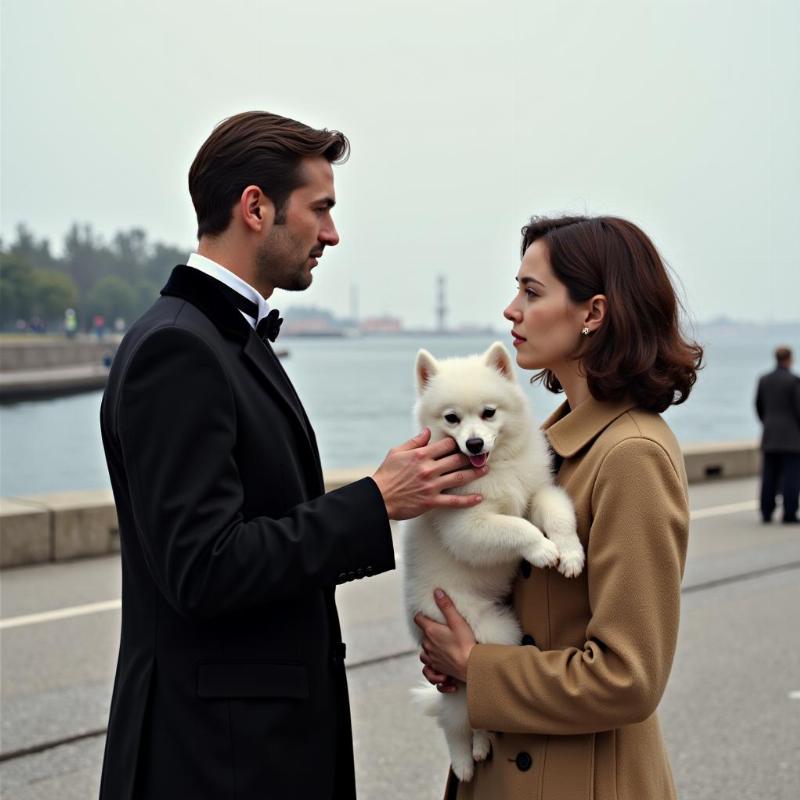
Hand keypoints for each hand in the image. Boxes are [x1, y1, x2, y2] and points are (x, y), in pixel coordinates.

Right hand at [372, 429, 486, 519]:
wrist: (378, 498)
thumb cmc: (386, 474)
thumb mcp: (397, 452)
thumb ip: (414, 442)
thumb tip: (428, 431)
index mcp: (420, 455)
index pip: (446, 444)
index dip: (456, 443)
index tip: (462, 445)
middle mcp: (428, 469)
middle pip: (457, 459)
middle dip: (471, 456)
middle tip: (481, 455)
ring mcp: (431, 486)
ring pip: (459, 477)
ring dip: (475, 473)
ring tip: (485, 470)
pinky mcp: (431, 502)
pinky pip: (454, 501)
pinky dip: (468, 500)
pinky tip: (479, 498)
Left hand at [414, 589, 476, 684]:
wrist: (470, 666)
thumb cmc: (465, 643)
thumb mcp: (457, 621)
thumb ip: (446, 606)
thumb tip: (437, 592)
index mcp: (430, 631)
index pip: (418, 618)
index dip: (422, 614)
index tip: (429, 613)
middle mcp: (427, 644)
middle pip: (423, 632)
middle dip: (429, 629)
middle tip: (440, 626)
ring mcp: (431, 656)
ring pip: (424, 647)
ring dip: (430, 643)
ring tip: (440, 641)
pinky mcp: (436, 666)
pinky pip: (428, 661)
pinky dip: (431, 657)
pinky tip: (440, 655)